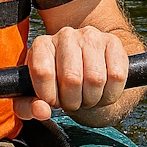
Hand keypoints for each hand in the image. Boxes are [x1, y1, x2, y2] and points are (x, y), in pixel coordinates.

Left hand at [13, 26, 128, 120]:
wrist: (84, 67)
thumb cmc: (57, 83)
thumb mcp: (36, 95)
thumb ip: (29, 107)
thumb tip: (42, 111)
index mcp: (42, 45)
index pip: (43, 72)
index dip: (49, 96)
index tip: (53, 101)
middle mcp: (65, 35)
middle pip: (72, 78)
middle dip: (73, 101)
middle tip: (73, 102)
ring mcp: (90, 36)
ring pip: (96, 79)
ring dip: (92, 99)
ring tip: (87, 97)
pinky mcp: (113, 42)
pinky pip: (117, 76)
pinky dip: (111, 94)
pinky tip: (103, 92)